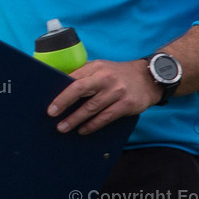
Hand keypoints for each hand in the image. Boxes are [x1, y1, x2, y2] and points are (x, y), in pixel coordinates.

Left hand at [47, 59, 161, 134]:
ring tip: (63, 127)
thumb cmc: (118, 74)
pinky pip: (106, 117)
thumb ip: (83, 74)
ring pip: (92, 107)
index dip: (61, 92)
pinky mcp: (127, 104)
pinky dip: (93, 125)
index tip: (50, 104)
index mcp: (96, 67)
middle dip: (64, 102)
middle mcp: (106, 78)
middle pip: (80, 89)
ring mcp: (117, 91)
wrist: (149, 78)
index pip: (74, 79)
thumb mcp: (101, 68)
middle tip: (52, 114)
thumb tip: (59, 83)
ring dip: (75, 119)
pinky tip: (83, 130)